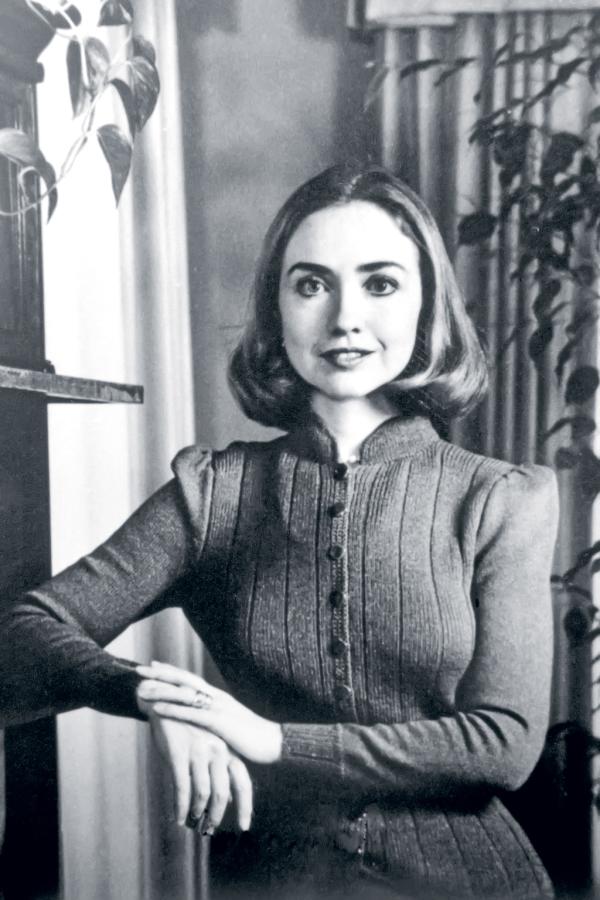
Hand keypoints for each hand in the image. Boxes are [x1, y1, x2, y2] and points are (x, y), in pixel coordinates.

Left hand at [136, 661, 282, 764]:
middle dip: (160, 674)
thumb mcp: (231, 723)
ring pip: (182, 694)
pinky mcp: (218, 722)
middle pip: (183, 680)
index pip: (190, 679)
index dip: (171, 671)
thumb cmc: (253, 736)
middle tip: (138, 670)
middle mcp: (216, 696)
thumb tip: (204, 720)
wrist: (274, 742)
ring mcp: (217, 707)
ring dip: (160, 690)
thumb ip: (216, 719)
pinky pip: (189, 714)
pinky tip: (155, 709)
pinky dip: (170, 710)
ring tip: (140, 688)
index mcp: (218, 696)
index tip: (153, 666)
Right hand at [137, 693, 252, 831]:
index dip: (245, 806)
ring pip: (202, 792)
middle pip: (222, 791)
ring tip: (191, 823)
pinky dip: (181, 806)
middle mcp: (216, 750)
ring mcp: (198, 751)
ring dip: (197, 813)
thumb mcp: (208, 745)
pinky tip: (178, 817)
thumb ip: (220, 772)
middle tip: (209, 830)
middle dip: (216, 815)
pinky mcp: (178, 753)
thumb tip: (228, 801)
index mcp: (226, 749)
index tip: (244, 826)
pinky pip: (181, 787)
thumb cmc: (188, 728)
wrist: (164, 701)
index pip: (242, 781)